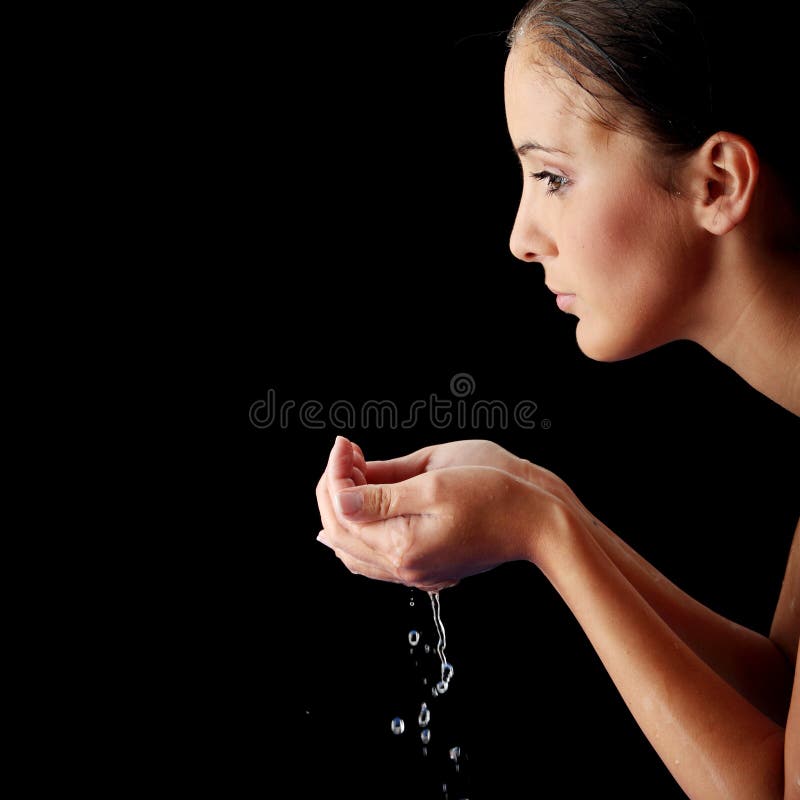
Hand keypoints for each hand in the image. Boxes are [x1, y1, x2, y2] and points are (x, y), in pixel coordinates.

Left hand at [315, 436, 573, 589]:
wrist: (536, 523)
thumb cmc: (495, 498)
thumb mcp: (435, 486)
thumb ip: (382, 496)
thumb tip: (340, 498)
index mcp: (402, 546)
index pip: (343, 512)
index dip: (336, 474)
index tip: (344, 445)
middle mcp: (403, 567)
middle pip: (341, 533)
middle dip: (334, 488)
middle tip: (344, 454)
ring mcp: (415, 572)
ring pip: (354, 550)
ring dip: (344, 511)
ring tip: (350, 474)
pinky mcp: (427, 568)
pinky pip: (375, 559)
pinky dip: (360, 532)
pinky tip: (362, 511)